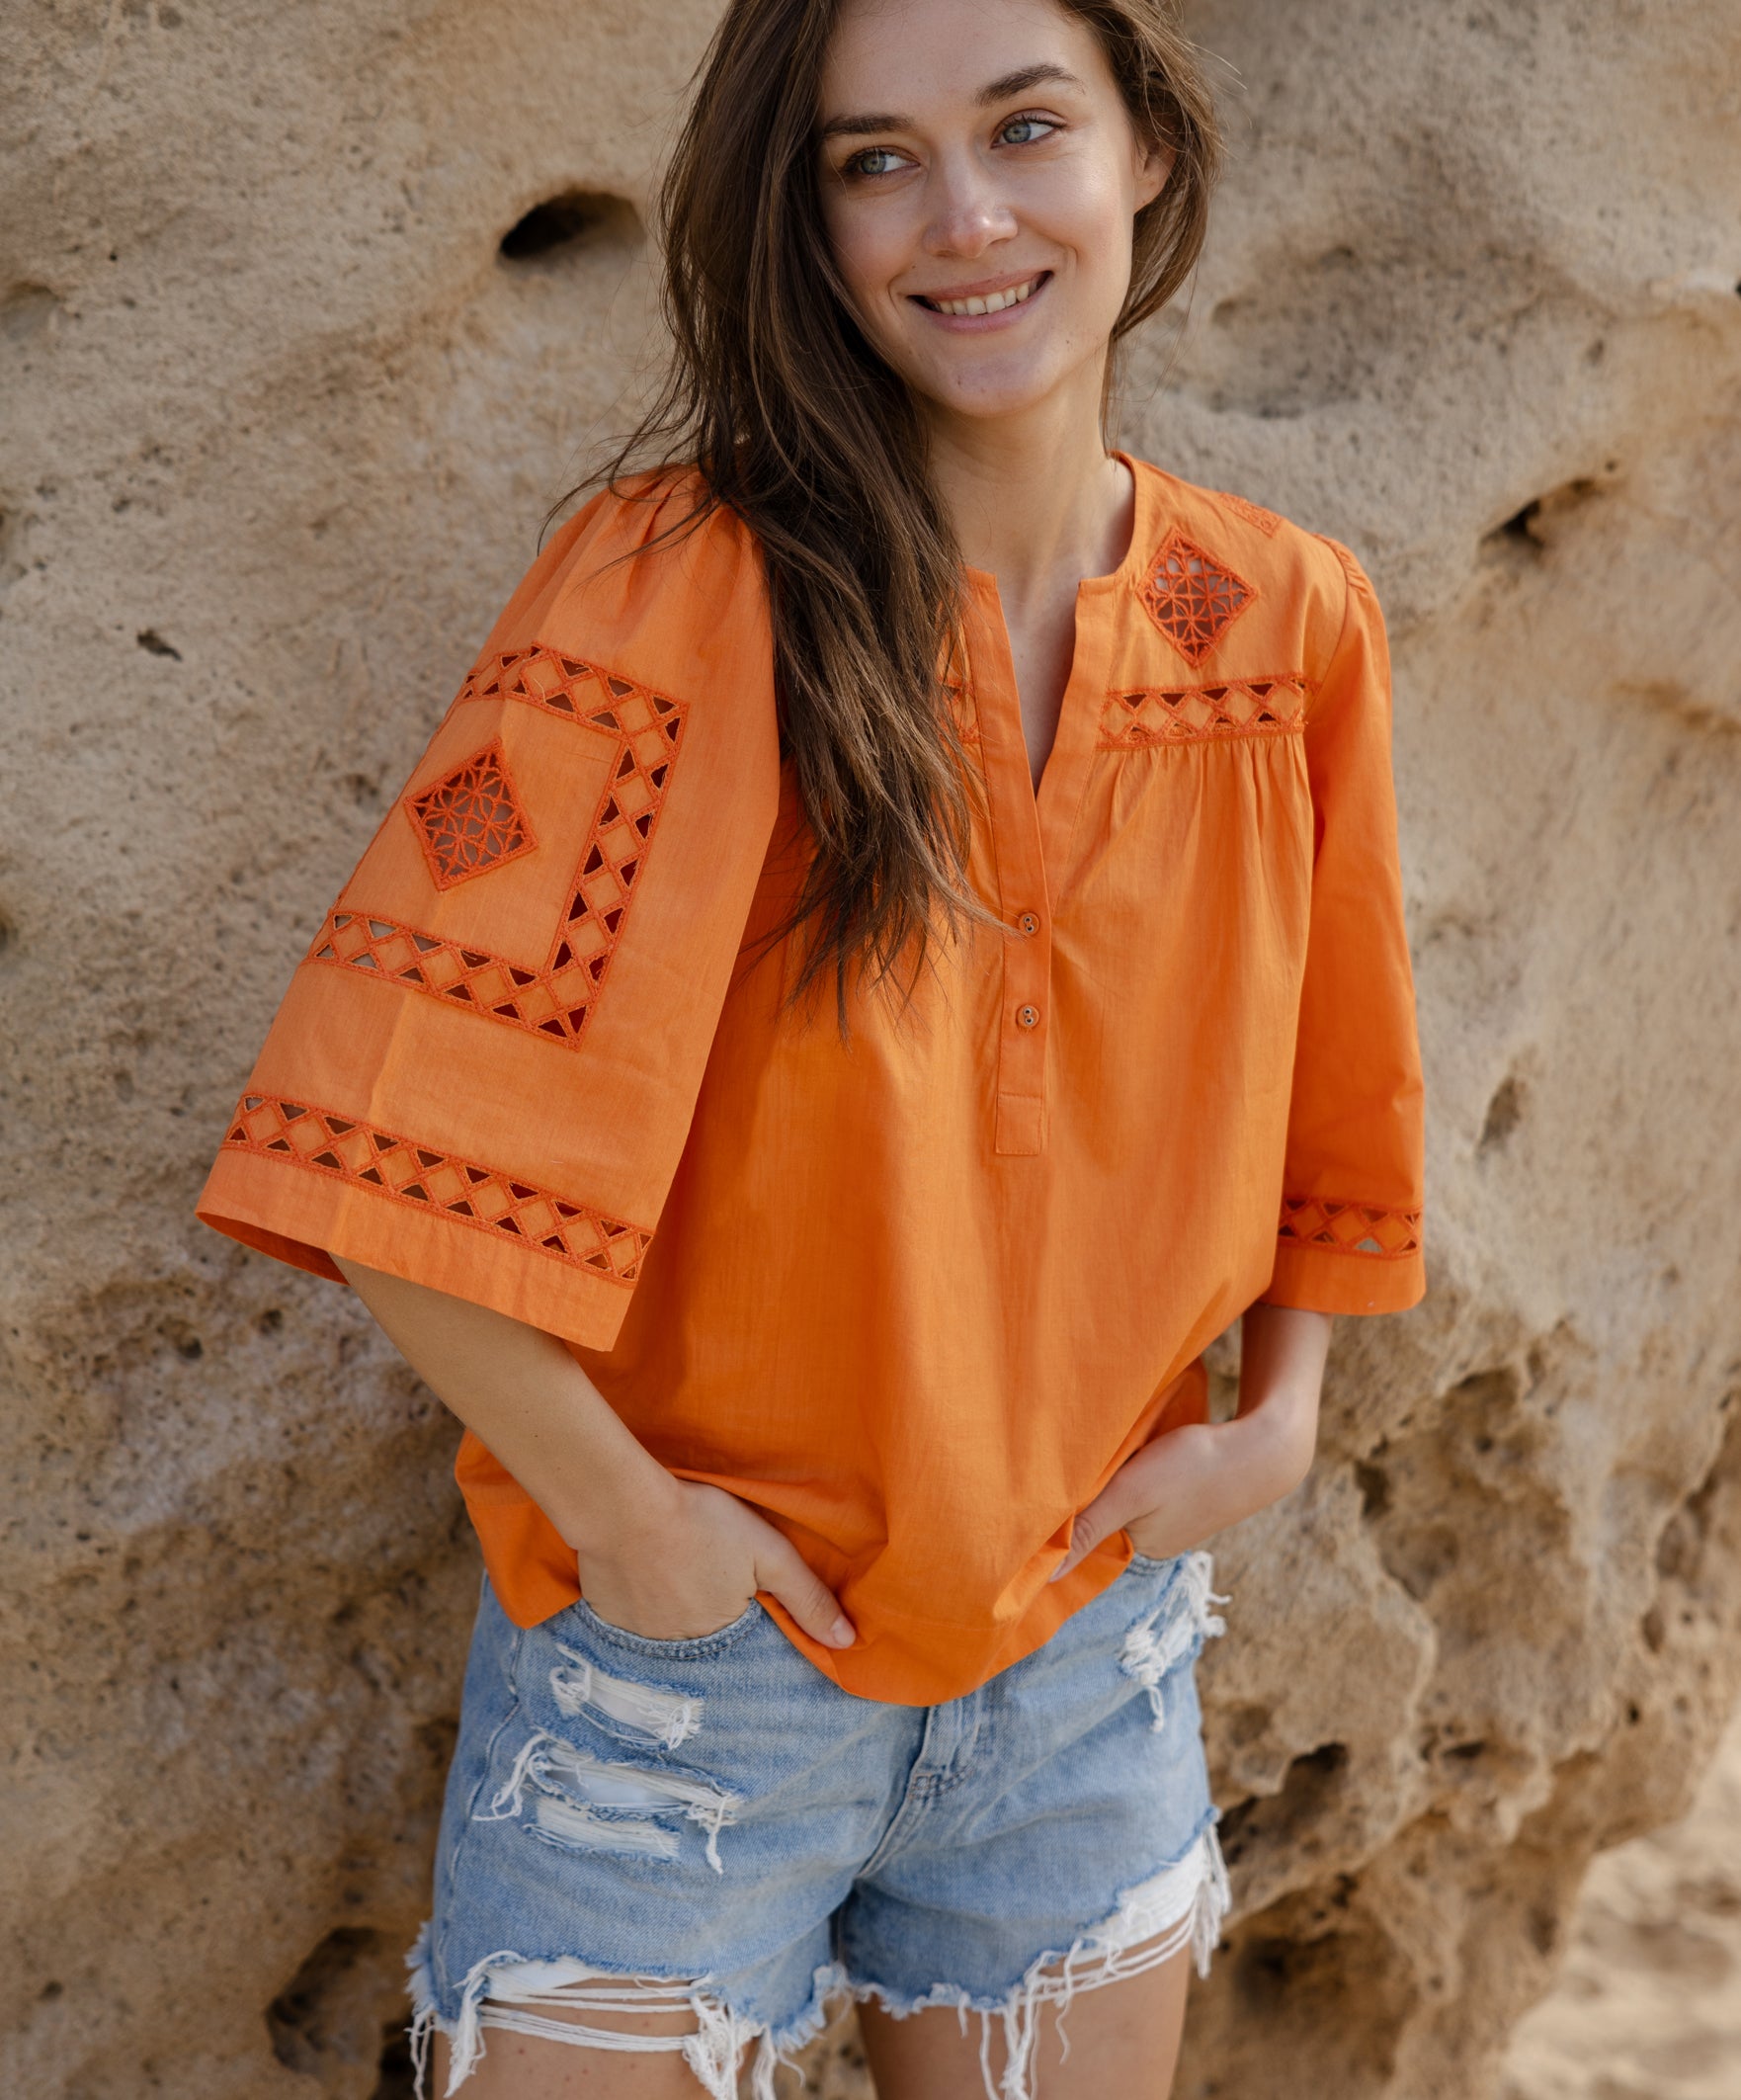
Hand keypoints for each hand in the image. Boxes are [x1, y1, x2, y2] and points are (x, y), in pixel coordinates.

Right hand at [576, 1476, 855, 1648]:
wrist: (622, 1506)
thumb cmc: (700, 1523)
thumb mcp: (768, 1554)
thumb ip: (808, 1598)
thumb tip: (848, 1642)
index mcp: (721, 1641)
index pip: (744, 1654)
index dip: (744, 1624)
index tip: (737, 1598)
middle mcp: (678, 1654)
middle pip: (703, 1645)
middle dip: (708, 1621)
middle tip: (699, 1580)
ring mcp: (637, 1642)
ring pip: (665, 1638)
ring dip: (672, 1617)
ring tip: (673, 1578)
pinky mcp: (606, 1622)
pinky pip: (629, 1628)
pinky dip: (640, 1611)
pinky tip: (642, 1579)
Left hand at [1052, 1303, 1330, 1580]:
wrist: (1262, 1450)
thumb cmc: (1192, 1467)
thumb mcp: (1131, 1493)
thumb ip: (1087, 1529)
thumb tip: (1045, 1579)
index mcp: (1139, 1545)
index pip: (1085, 1531)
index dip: (1067, 1511)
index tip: (1047, 1488)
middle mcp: (1154, 1538)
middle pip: (1106, 1512)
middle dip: (1093, 1489)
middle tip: (1087, 1454)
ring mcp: (1174, 1518)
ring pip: (1128, 1495)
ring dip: (1119, 1474)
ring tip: (1124, 1449)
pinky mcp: (1188, 1495)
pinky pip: (1150, 1485)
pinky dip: (1143, 1467)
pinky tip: (1148, 1448)